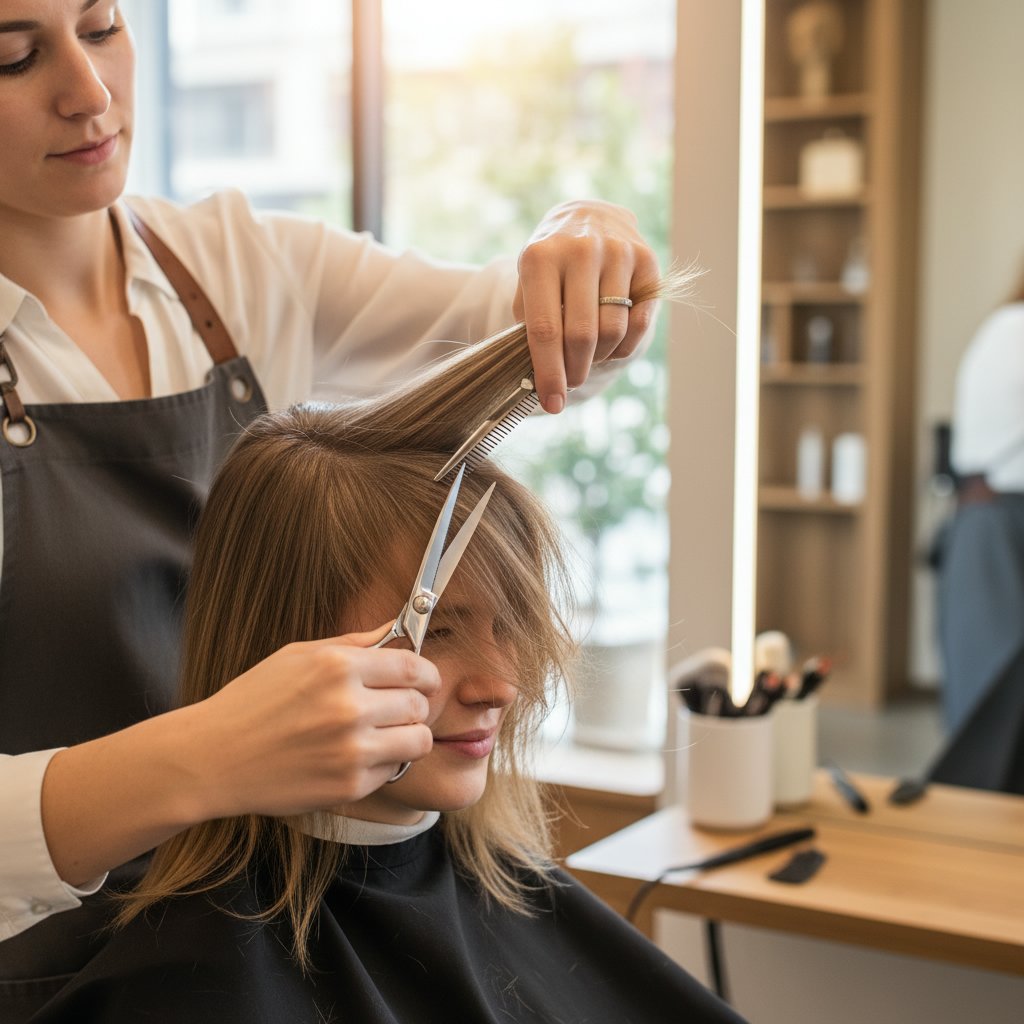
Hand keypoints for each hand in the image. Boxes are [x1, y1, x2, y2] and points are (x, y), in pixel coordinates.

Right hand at [185, 626, 440, 818]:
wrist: (212, 758)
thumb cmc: (253, 701)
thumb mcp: (298, 656)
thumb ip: (354, 643)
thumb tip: (397, 626)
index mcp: (337, 666)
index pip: (413, 667)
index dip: (426, 674)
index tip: (425, 680)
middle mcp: (349, 706)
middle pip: (419, 704)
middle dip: (415, 704)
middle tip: (398, 708)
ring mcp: (351, 749)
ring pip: (418, 740)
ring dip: (409, 736)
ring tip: (386, 734)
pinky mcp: (349, 786)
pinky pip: (393, 770)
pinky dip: (383, 764)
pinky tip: (356, 756)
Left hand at [512, 199, 659, 412]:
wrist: (587, 218)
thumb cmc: (551, 265)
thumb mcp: (527, 285)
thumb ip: (528, 326)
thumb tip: (538, 380)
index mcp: (540, 257)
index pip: (545, 329)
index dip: (549, 374)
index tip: (552, 404)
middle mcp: (580, 250)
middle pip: (582, 335)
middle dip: (575, 371)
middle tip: (570, 383)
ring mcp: (617, 252)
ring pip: (613, 331)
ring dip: (599, 358)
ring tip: (587, 357)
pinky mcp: (647, 260)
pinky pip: (639, 323)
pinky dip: (624, 346)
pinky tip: (610, 345)